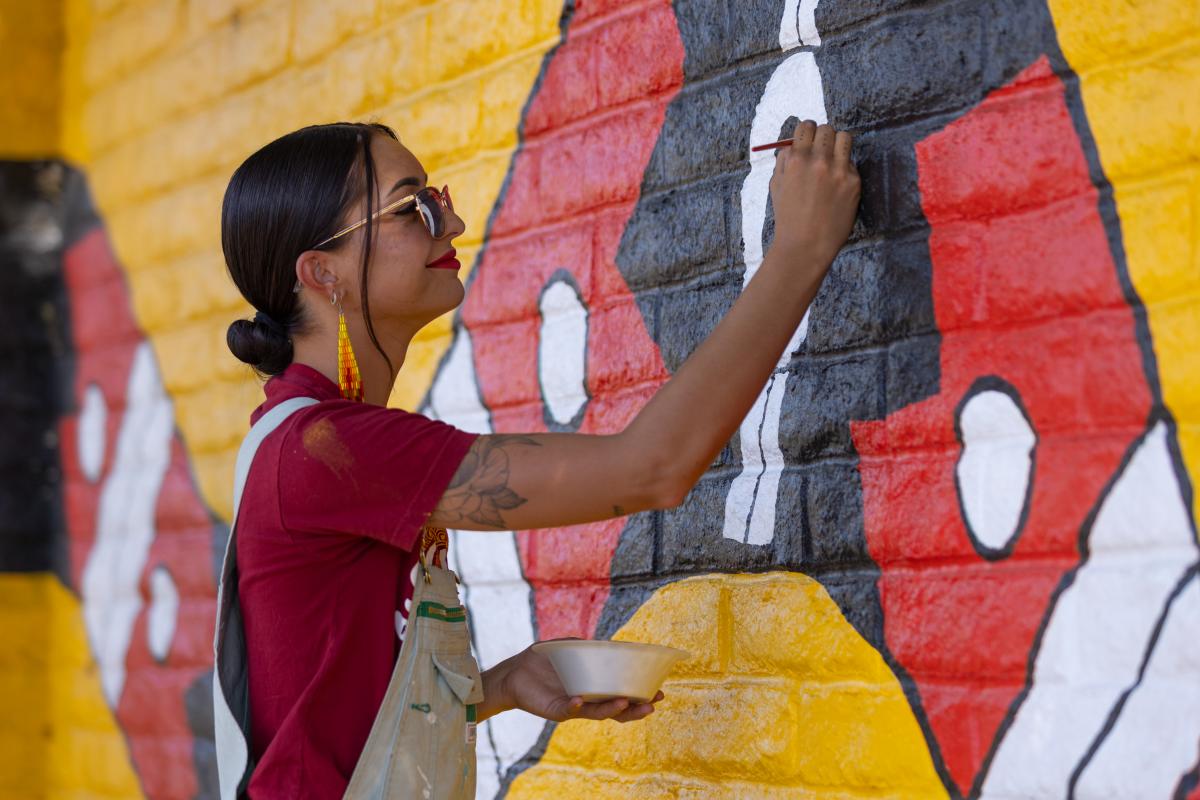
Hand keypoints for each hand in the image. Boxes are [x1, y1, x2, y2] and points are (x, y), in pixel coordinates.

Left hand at [497, 640, 664, 722]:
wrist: (515, 673)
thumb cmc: (545, 659)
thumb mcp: (571, 647)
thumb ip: (591, 646)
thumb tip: (613, 642)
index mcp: (595, 688)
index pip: (623, 696)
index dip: (640, 697)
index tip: (659, 692)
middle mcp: (589, 701)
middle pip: (618, 711)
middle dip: (636, 709)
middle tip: (653, 704)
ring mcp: (574, 707)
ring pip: (598, 714)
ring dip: (612, 709)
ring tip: (624, 702)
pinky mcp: (556, 710)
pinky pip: (569, 710)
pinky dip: (576, 705)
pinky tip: (580, 700)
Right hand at [768, 119, 860, 267]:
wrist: (806, 245)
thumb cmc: (788, 217)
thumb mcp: (776, 185)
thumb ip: (785, 161)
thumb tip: (793, 144)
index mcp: (797, 159)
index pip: (807, 126)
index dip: (807, 131)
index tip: (809, 138)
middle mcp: (819, 161)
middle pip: (828, 129)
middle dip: (823, 137)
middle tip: (821, 149)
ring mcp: (839, 171)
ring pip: (845, 138)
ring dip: (838, 145)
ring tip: (834, 158)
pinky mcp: (854, 182)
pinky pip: (852, 163)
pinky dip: (845, 169)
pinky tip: (837, 184)